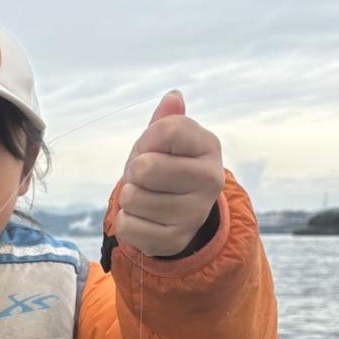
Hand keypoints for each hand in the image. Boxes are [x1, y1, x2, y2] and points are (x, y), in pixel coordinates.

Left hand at [116, 91, 223, 256]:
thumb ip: (167, 120)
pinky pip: (127, 225)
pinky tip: (145, 219)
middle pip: (145, 167)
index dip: (147, 140)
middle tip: (146, 178)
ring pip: (132, 198)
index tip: (152, 149)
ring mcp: (195, 214)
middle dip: (134, 171)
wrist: (175, 213)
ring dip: (129, 198)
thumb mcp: (165, 141)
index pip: (167, 130)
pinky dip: (127, 221)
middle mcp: (211, 181)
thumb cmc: (165, 166)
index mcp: (210, 147)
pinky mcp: (175, 240)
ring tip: (147, 197)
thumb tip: (173, 97)